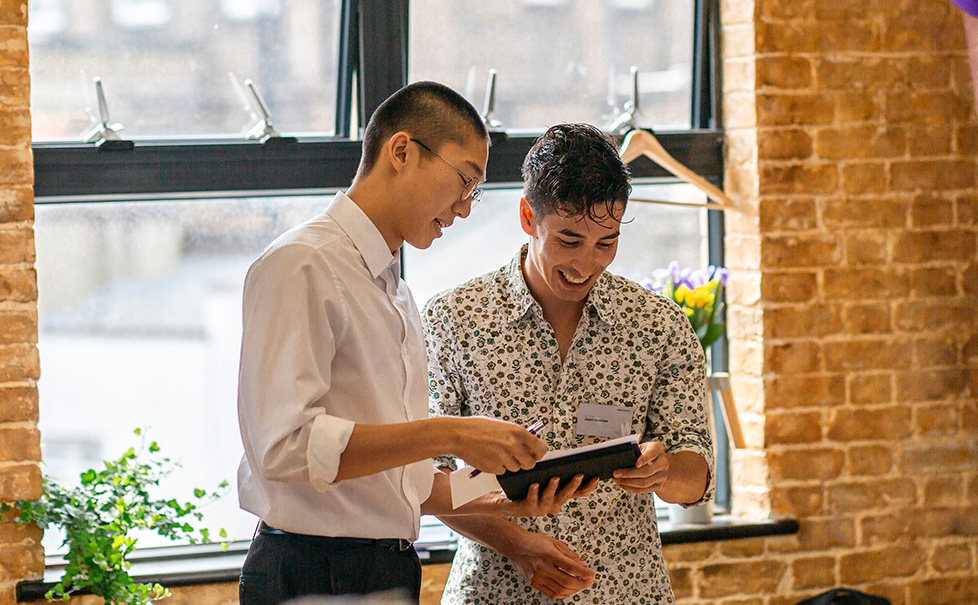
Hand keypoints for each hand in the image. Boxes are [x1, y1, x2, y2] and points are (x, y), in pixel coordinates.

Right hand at [449, 417, 547, 474]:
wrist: (459, 434)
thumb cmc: (479, 428)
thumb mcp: (503, 426)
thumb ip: (517, 437)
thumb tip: (530, 448)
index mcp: (518, 432)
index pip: (541, 449)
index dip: (537, 454)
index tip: (533, 455)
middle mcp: (513, 445)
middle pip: (530, 464)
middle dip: (524, 463)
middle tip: (515, 458)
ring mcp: (503, 457)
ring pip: (515, 468)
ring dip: (508, 464)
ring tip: (496, 453)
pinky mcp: (494, 467)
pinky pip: (502, 471)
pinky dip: (497, 467)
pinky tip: (488, 457)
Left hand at [477, 474, 598, 517]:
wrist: (503, 502)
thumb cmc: (524, 487)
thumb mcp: (542, 478)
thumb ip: (555, 473)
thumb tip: (567, 459)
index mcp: (558, 498)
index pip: (577, 494)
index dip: (588, 487)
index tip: (596, 477)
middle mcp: (552, 505)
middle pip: (565, 495)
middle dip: (573, 485)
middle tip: (579, 475)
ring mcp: (540, 509)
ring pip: (549, 499)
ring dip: (552, 488)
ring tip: (554, 478)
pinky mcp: (527, 509)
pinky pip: (531, 500)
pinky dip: (533, 492)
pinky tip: (534, 484)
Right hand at [508, 531, 595, 599]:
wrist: (516, 545)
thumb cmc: (535, 542)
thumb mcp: (554, 542)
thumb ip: (569, 554)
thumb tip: (583, 565)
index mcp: (548, 554)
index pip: (570, 567)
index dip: (583, 573)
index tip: (592, 574)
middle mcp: (542, 567)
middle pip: (566, 581)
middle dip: (581, 583)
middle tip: (589, 582)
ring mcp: (537, 577)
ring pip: (560, 590)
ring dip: (574, 590)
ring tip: (580, 585)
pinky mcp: (534, 583)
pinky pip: (551, 594)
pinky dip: (563, 594)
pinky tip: (569, 589)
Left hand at [612, 440, 668, 493]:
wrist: (660, 462)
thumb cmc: (647, 452)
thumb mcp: (643, 446)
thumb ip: (635, 450)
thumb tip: (619, 456)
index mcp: (657, 449)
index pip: (651, 454)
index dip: (644, 459)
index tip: (636, 464)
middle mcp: (663, 463)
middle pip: (646, 471)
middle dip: (629, 473)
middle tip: (616, 473)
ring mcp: (662, 476)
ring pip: (645, 483)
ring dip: (628, 483)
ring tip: (617, 479)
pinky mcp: (658, 486)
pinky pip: (644, 490)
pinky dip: (631, 488)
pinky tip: (623, 484)